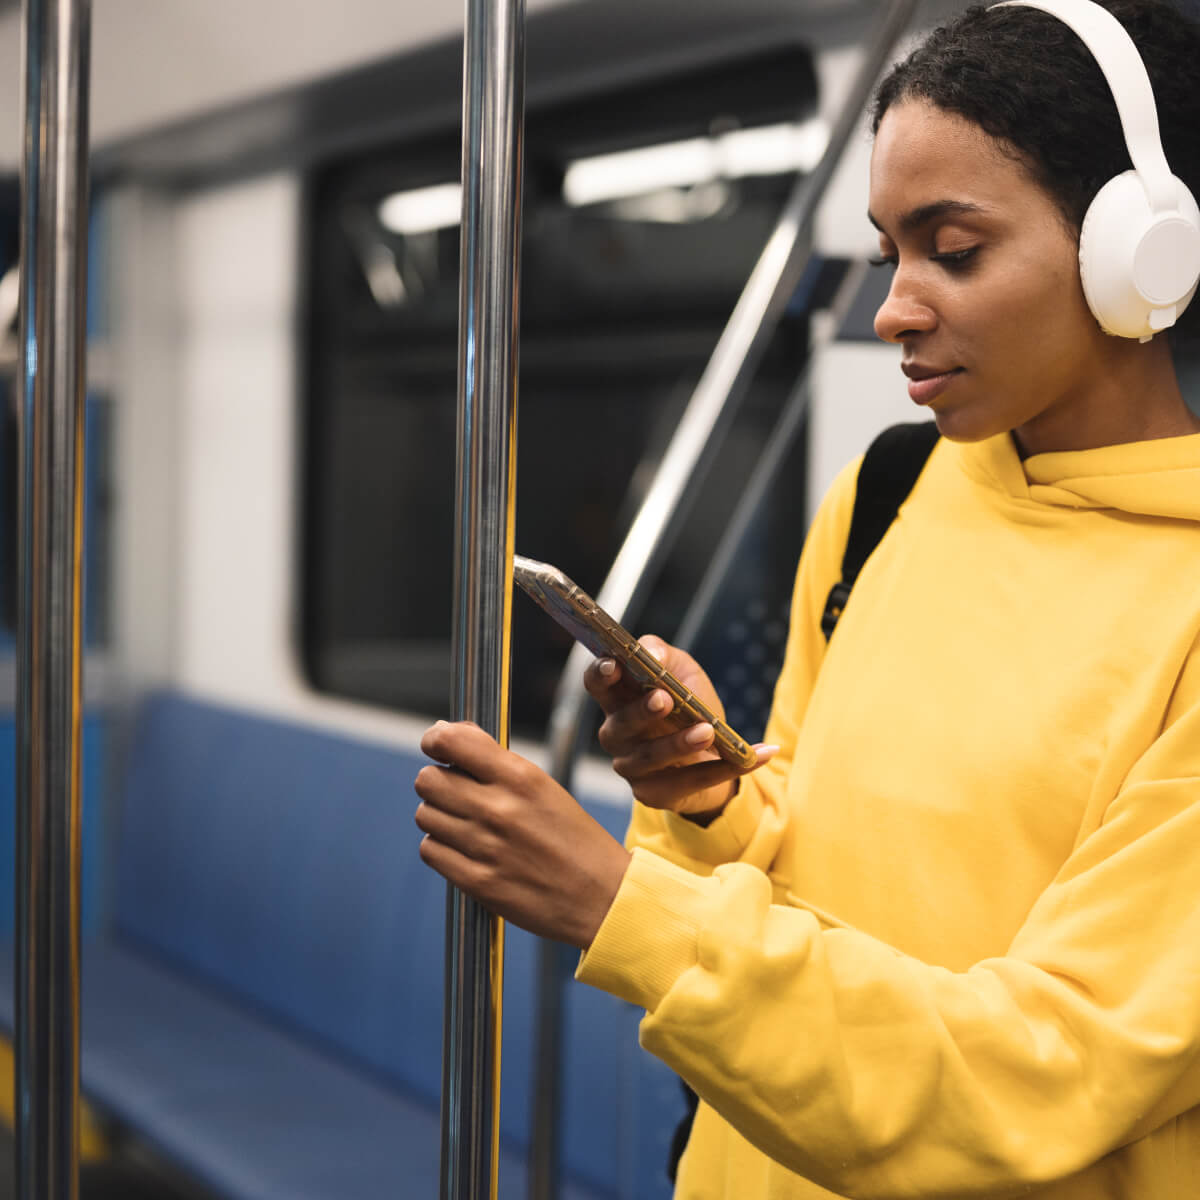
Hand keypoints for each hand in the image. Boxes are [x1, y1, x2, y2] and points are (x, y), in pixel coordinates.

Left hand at [414, 721, 631, 949]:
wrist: (601, 896)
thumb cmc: (573, 837)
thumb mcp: (543, 786)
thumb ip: (496, 761)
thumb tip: (447, 736)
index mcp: (519, 777)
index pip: (449, 743)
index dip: (434, 740)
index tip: (435, 746)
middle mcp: (499, 808)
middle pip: (428, 780)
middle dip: (437, 782)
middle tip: (455, 791)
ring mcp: (485, 847)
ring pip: (425, 815)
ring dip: (439, 816)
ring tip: (466, 823)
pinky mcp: (477, 881)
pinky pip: (431, 850)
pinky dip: (441, 847)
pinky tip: (464, 848)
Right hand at [583, 635, 777, 818]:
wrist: (715, 752)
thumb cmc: (689, 705)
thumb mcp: (682, 671)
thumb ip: (663, 655)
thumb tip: (650, 654)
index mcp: (618, 699)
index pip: (597, 684)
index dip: (600, 675)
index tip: (614, 665)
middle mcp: (617, 735)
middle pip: (620, 724)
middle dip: (641, 712)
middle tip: (664, 699)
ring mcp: (632, 768)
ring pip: (651, 757)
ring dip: (680, 744)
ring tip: (707, 731)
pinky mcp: (655, 794)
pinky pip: (692, 782)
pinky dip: (726, 768)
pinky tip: (758, 754)